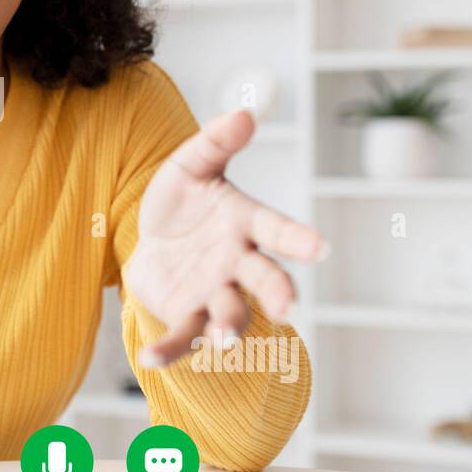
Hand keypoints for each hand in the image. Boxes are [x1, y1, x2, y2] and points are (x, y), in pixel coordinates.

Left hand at [123, 109, 329, 368]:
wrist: (151, 239)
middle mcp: (238, 263)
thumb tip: (244, 112)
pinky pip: (183, 336)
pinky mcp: (187, 314)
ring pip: (230, 314)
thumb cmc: (182, 201)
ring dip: (229, 328)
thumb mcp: (188, 167)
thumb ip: (214, 144)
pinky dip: (170, 350)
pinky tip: (150, 359)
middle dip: (276, 292)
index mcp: (244, 223)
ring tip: (224, 341)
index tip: (320, 247)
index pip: (276, 228)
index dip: (297, 237)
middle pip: (264, 279)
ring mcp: (215, 292)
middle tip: (286, 306)